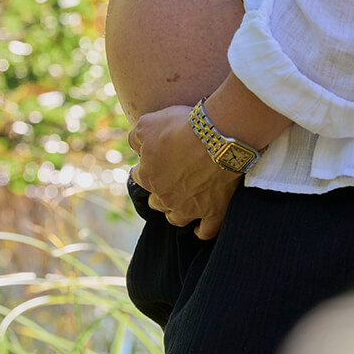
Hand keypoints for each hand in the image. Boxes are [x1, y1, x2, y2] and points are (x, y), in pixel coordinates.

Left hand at [128, 105, 241, 239]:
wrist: (218, 136)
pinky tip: (200, 227)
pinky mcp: (213, 212)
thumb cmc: (183, 127)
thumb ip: (136, 137)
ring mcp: (189, 208)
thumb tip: (134, 146)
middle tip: (173, 176)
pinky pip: (206, 231)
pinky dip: (202, 230)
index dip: (148, 166)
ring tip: (184, 200)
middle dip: (161, 190)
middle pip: (156, 201)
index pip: (139, 176)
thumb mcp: (148, 122)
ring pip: (176, 218)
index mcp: (148, 177)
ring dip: (176, 211)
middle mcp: (165, 197)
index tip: (158, 158)